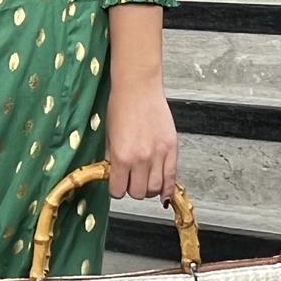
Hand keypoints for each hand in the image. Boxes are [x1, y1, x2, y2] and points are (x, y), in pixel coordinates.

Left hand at [104, 73, 177, 203]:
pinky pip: (172, 178)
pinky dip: (168, 189)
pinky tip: (164, 193)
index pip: (118, 190)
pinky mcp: (171, 148)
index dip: (116, 188)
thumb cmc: (121, 105)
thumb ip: (112, 157)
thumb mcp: (108, 135)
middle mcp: (140, 159)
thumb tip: (114, 173)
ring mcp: (158, 155)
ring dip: (148, 188)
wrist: (138, 87)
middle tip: (130, 180)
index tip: (116, 184)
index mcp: (120, 156)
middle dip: (132, 189)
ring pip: (155, 189)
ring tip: (144, 180)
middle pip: (137, 193)